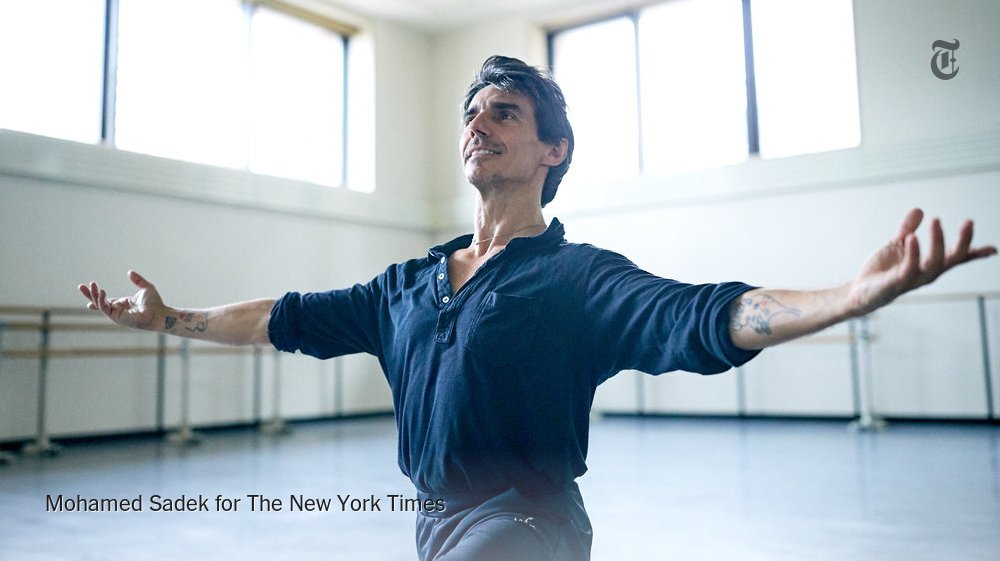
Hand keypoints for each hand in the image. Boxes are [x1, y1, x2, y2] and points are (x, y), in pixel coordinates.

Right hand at [78, 270, 163, 330]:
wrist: (159, 313)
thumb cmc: (155, 303)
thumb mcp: (146, 288)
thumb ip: (138, 280)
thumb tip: (129, 272)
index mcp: (122, 303)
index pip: (105, 299)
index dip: (96, 294)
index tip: (88, 285)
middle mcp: (118, 309)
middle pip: (98, 302)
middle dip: (89, 295)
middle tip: (81, 286)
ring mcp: (117, 314)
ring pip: (100, 305)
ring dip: (94, 295)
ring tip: (93, 285)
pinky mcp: (117, 318)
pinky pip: (105, 309)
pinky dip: (101, 301)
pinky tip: (102, 292)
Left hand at [847, 208, 996, 315]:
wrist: (860, 292)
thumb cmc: (883, 271)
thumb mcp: (897, 246)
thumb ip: (908, 229)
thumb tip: (919, 210)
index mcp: (929, 265)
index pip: (956, 259)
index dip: (974, 254)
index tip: (992, 250)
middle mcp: (926, 274)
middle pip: (951, 259)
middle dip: (963, 242)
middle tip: (969, 222)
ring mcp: (912, 280)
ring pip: (933, 264)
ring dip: (937, 242)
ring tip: (936, 221)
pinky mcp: (895, 283)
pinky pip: (908, 269)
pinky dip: (913, 253)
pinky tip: (913, 238)